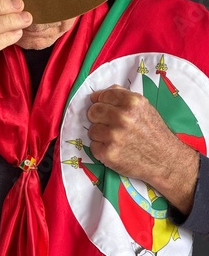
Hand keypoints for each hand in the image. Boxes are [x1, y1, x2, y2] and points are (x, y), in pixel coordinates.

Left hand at [87, 85, 198, 213]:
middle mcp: (123, 118)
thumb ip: (123, 97)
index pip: (103, 95)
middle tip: (109, 125)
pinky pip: (93, 146)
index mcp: (132, 102)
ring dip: (100, 135)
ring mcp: (114, 137)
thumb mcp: (145, 107)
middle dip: (98, 118)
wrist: (165, 160)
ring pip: (92, 130)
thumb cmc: (154, 133)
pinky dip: (101, 149)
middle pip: (93, 111)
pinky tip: (115, 149)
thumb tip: (99, 94)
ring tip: (115, 139)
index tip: (105, 108)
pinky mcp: (108, 154)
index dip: (101, 102)